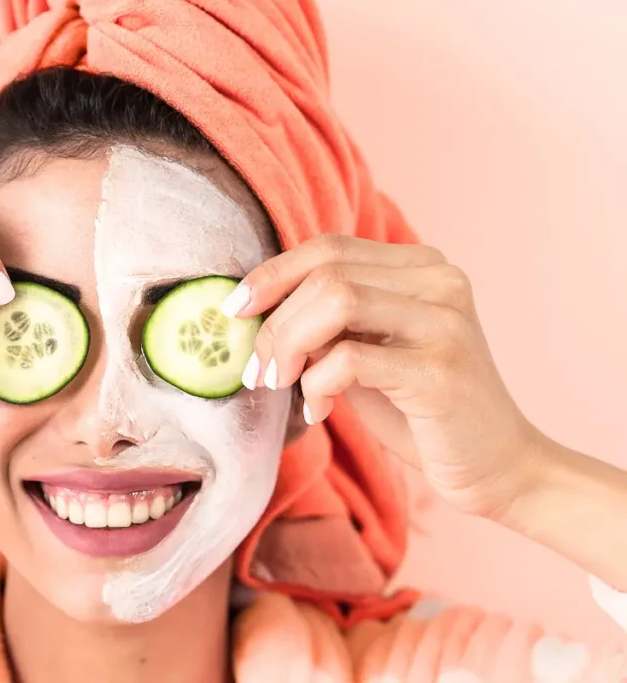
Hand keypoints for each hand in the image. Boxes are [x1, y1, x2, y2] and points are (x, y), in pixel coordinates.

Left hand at [223, 233, 543, 519]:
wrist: (498, 468)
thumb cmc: (420, 412)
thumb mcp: (366, 354)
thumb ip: (326, 324)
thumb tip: (254, 310)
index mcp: (422, 267)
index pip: (329, 247)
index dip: (272, 274)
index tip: (234, 310)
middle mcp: (440, 281)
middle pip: (325, 272)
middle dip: (273, 321)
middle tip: (254, 370)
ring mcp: (445, 321)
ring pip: (335, 300)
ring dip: (287, 344)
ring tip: (278, 384)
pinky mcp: (440, 369)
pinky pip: (349, 358)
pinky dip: (316, 383)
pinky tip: (319, 410)